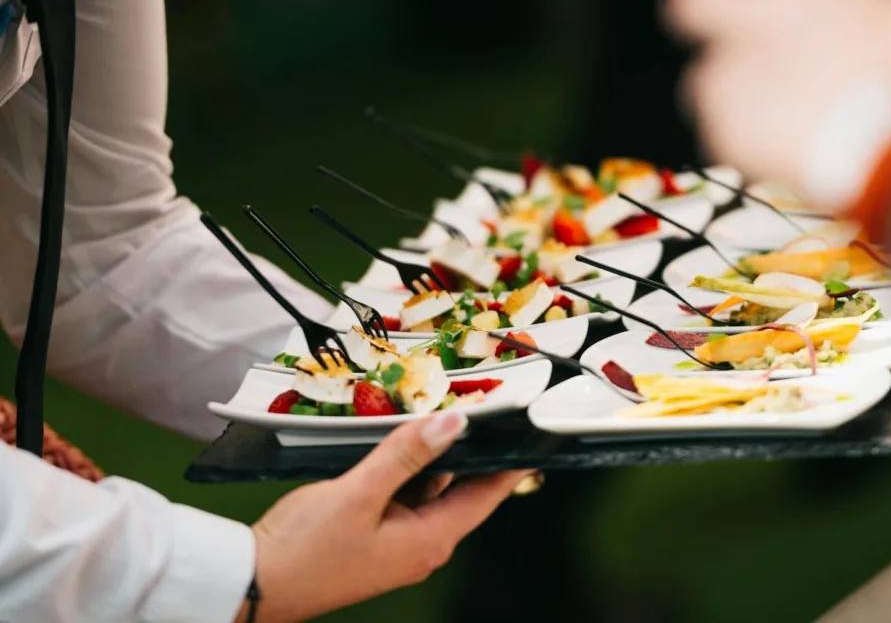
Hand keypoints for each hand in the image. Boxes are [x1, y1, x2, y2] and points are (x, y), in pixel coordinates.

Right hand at [237, 411, 528, 622]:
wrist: (251, 586)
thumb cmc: (303, 550)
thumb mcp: (358, 493)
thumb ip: (406, 455)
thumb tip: (453, 423)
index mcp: (429, 540)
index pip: (488, 495)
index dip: (512, 463)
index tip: (534, 434)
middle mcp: (421, 544)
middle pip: (463, 490)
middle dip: (475, 451)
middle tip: (489, 410)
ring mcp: (397, 542)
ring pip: (431, 490)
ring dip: (437, 457)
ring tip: (447, 414)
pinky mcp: (375, 536)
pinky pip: (404, 495)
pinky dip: (408, 469)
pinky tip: (401, 441)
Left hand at [665, 0, 890, 209]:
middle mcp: (755, 23)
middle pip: (689, 0)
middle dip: (705, 13)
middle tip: (739, 33)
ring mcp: (735, 81)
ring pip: (705, 74)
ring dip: (731, 86)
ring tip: (776, 107)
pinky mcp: (728, 135)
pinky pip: (718, 129)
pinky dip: (741, 136)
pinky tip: (779, 146)